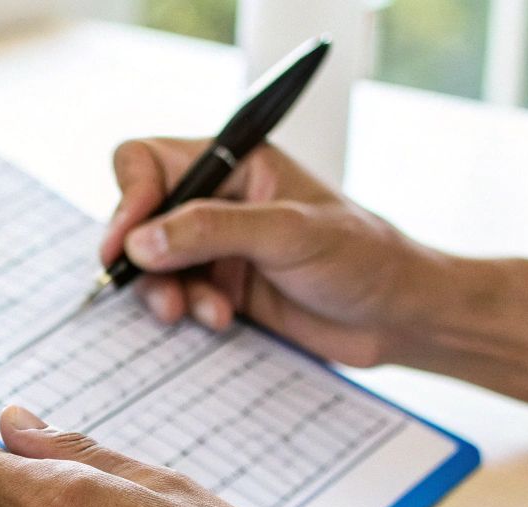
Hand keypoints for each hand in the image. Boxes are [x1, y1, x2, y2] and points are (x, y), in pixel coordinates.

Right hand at [99, 137, 527, 426]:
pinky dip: (186, 313)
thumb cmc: (364, 258)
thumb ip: (211, 231)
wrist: (400, 318)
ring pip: (151, 265)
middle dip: (145, 259)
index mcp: (235, 163)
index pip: (147, 163)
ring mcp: (217, 248)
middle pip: (140, 218)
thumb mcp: (288, 234)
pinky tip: (221, 322)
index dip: (129, 199)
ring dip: (166, 292)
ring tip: (204, 313)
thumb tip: (140, 242)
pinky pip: (175, 298)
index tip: (127, 244)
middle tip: (162, 296)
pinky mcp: (222, 290)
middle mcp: (218, 201)